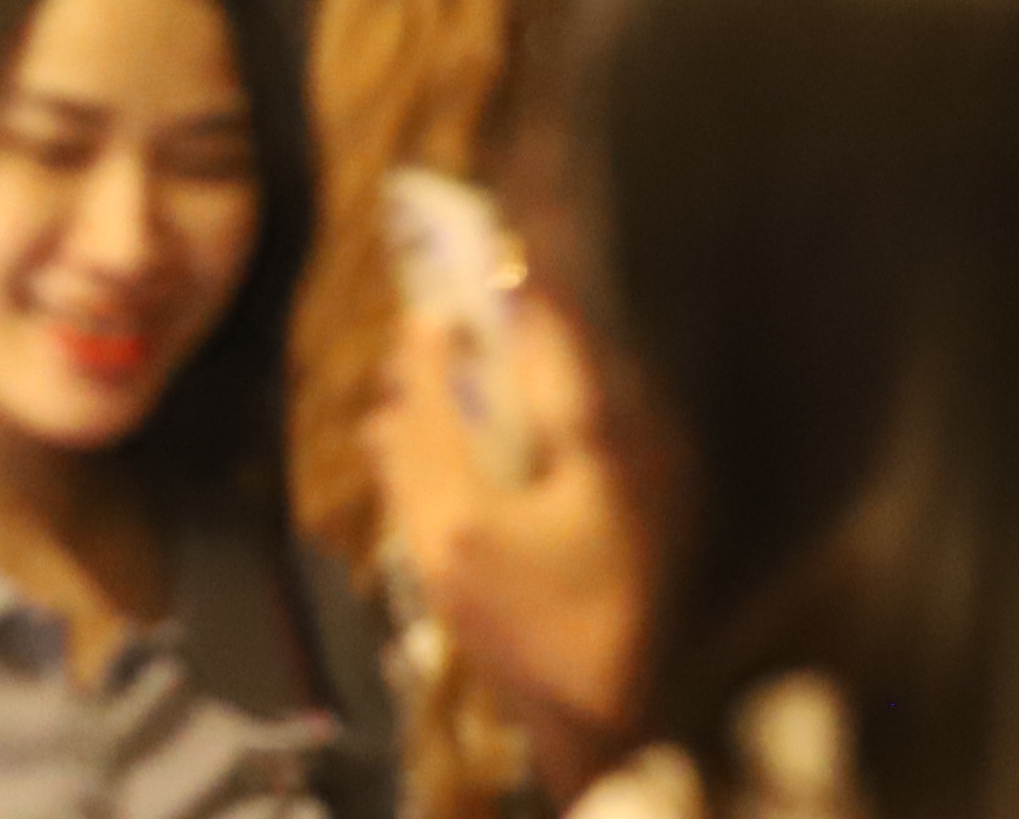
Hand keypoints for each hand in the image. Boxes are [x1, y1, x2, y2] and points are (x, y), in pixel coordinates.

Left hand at [380, 274, 641, 746]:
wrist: (609, 716)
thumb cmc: (621, 592)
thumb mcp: (610, 478)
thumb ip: (569, 387)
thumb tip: (533, 301)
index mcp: (459, 509)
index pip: (424, 404)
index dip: (426, 349)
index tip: (436, 305)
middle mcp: (429, 543)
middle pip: (397, 444)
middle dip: (408, 385)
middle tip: (428, 337)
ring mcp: (434, 581)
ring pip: (398, 485)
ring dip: (408, 429)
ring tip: (425, 390)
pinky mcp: (451, 605)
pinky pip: (410, 517)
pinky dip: (416, 474)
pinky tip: (441, 470)